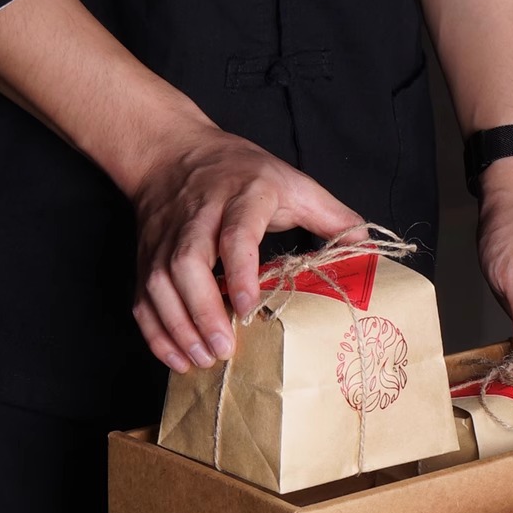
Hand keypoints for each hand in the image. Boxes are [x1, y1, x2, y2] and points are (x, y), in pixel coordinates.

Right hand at [129, 120, 361, 372]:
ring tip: (204, 360)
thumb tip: (370, 252)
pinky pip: (142, 297)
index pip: (235, 235)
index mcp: (241, 197)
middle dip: (203, 310)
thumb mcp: (294, 183)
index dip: (239, 271)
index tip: (248, 307)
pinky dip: (155, 331)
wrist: (172, 152)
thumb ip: (334, 216)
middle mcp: (197, 218)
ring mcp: (166, 239)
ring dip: (179, 327)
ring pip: (160, 284)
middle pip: (187, 263)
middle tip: (224, 348)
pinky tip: (177, 358)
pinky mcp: (147, 257)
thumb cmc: (243, 173)